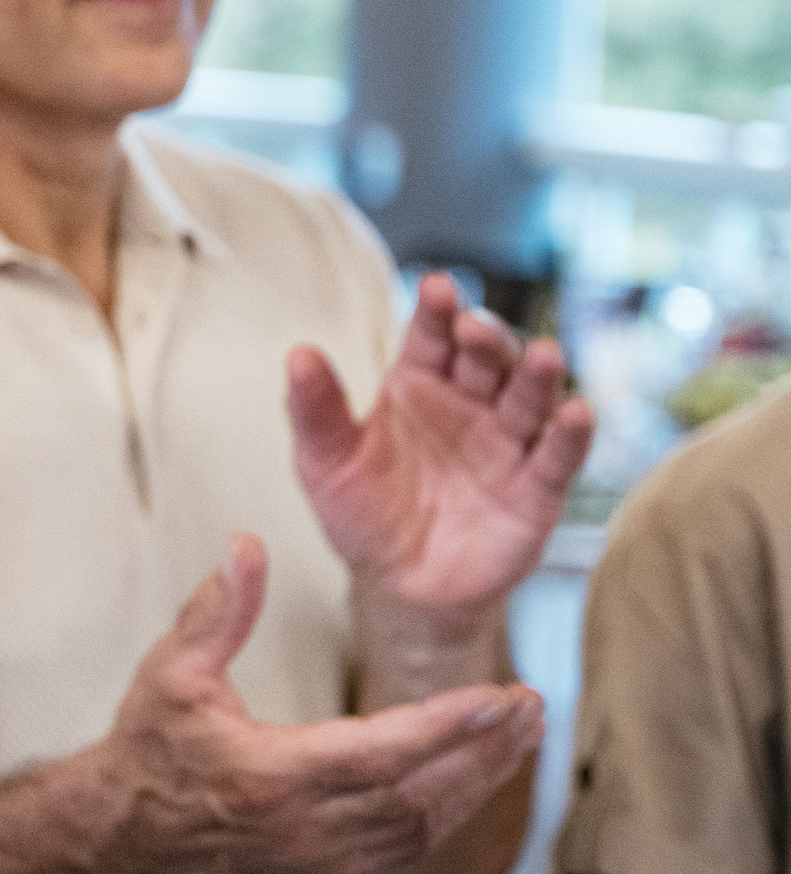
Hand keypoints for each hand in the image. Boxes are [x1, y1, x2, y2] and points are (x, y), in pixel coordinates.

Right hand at [96, 535, 544, 873]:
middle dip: (484, 751)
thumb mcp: (171, 670)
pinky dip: (451, 808)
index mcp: (270, 776)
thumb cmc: (153, 745)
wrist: (132, 825)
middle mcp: (305, 825)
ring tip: (520, 736)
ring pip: (425, 824)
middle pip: (420, 793)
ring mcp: (322, 853)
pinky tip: (476, 774)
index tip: (496, 700)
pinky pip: (409, 843)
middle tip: (531, 706)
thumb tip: (246, 547)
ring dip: (479, 781)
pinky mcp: (331, 866)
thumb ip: (216, 611)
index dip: (443, 727)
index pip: (378, 753)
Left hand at [288, 273, 593, 635]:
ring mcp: (507, 444)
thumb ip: (314, 410)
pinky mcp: (537, 491)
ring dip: (539, 376)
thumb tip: (298, 353)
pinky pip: (558, 458)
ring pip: (529, 398)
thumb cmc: (363, 513)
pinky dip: (571, 435)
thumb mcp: (326, 463)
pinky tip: (576, 412)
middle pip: (486, 359)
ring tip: (545, 354)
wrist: (400, 586)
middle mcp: (470, 404)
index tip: (438, 287)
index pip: (431, 338)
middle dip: (485, 339)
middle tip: (474, 328)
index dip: (437, 312)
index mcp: (418, 385)